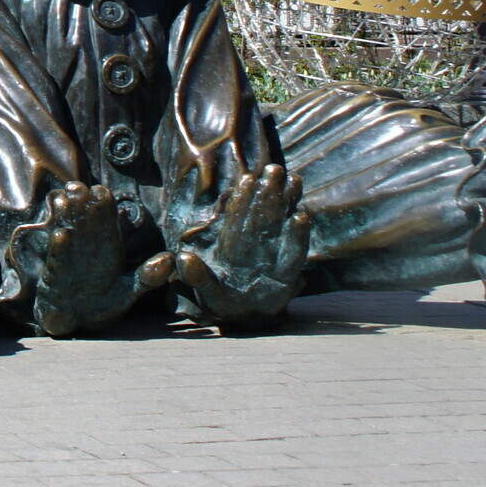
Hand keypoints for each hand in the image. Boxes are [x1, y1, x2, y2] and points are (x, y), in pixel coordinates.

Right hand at [10, 182, 172, 337]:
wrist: (75, 324)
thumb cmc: (101, 304)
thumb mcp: (129, 291)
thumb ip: (148, 276)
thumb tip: (170, 258)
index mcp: (104, 247)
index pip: (104, 219)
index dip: (102, 204)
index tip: (101, 193)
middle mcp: (85, 249)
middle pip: (82, 220)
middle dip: (79, 203)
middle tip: (77, 188)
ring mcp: (68, 261)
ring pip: (65, 232)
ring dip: (63, 218)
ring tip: (63, 201)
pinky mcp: (54, 276)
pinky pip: (57, 260)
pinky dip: (58, 249)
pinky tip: (61, 236)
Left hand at [174, 164, 308, 325]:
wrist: (243, 317)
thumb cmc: (221, 298)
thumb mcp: (205, 289)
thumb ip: (196, 276)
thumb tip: (183, 256)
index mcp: (230, 245)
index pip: (237, 219)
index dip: (242, 199)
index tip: (247, 178)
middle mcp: (253, 245)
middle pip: (261, 215)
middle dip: (267, 193)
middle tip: (275, 168)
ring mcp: (272, 256)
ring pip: (280, 225)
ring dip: (287, 204)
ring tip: (294, 179)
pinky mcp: (287, 273)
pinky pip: (293, 252)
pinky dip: (297, 236)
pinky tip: (302, 216)